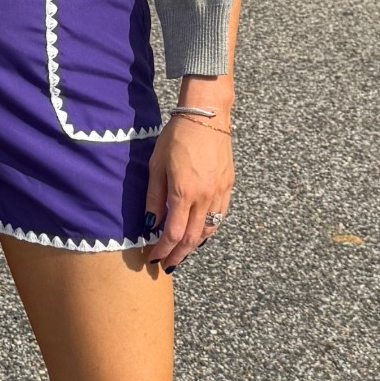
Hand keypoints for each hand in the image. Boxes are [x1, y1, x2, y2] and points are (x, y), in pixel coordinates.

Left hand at [142, 114, 232, 273]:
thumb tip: (151, 223)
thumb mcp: (156, 165)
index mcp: (184, 192)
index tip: (153, 258)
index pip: (173, 233)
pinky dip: (208, 229)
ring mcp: (220, 191)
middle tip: (167, 264)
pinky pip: (219, 215)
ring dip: (194, 245)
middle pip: (193, 238)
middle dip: (178, 254)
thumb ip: (154, 197)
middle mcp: (205, 196)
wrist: (205, 116)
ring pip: (209, 229)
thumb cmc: (176, 136)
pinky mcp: (228, 185)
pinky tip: (199, 232)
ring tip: (181, 252)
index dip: (162, 250)